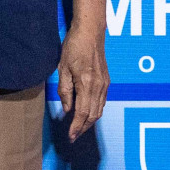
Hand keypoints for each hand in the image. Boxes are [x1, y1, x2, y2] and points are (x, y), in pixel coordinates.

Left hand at [57, 20, 108, 140]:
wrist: (91, 32)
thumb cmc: (74, 46)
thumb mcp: (63, 68)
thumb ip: (65, 90)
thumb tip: (68, 109)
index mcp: (86, 83)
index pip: (82, 113)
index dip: (76, 127)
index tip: (70, 137)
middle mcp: (99, 86)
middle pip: (93, 115)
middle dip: (83, 128)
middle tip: (73, 136)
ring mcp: (105, 84)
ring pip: (99, 110)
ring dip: (89, 122)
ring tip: (79, 128)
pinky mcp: (107, 81)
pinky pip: (102, 102)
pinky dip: (94, 112)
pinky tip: (87, 113)